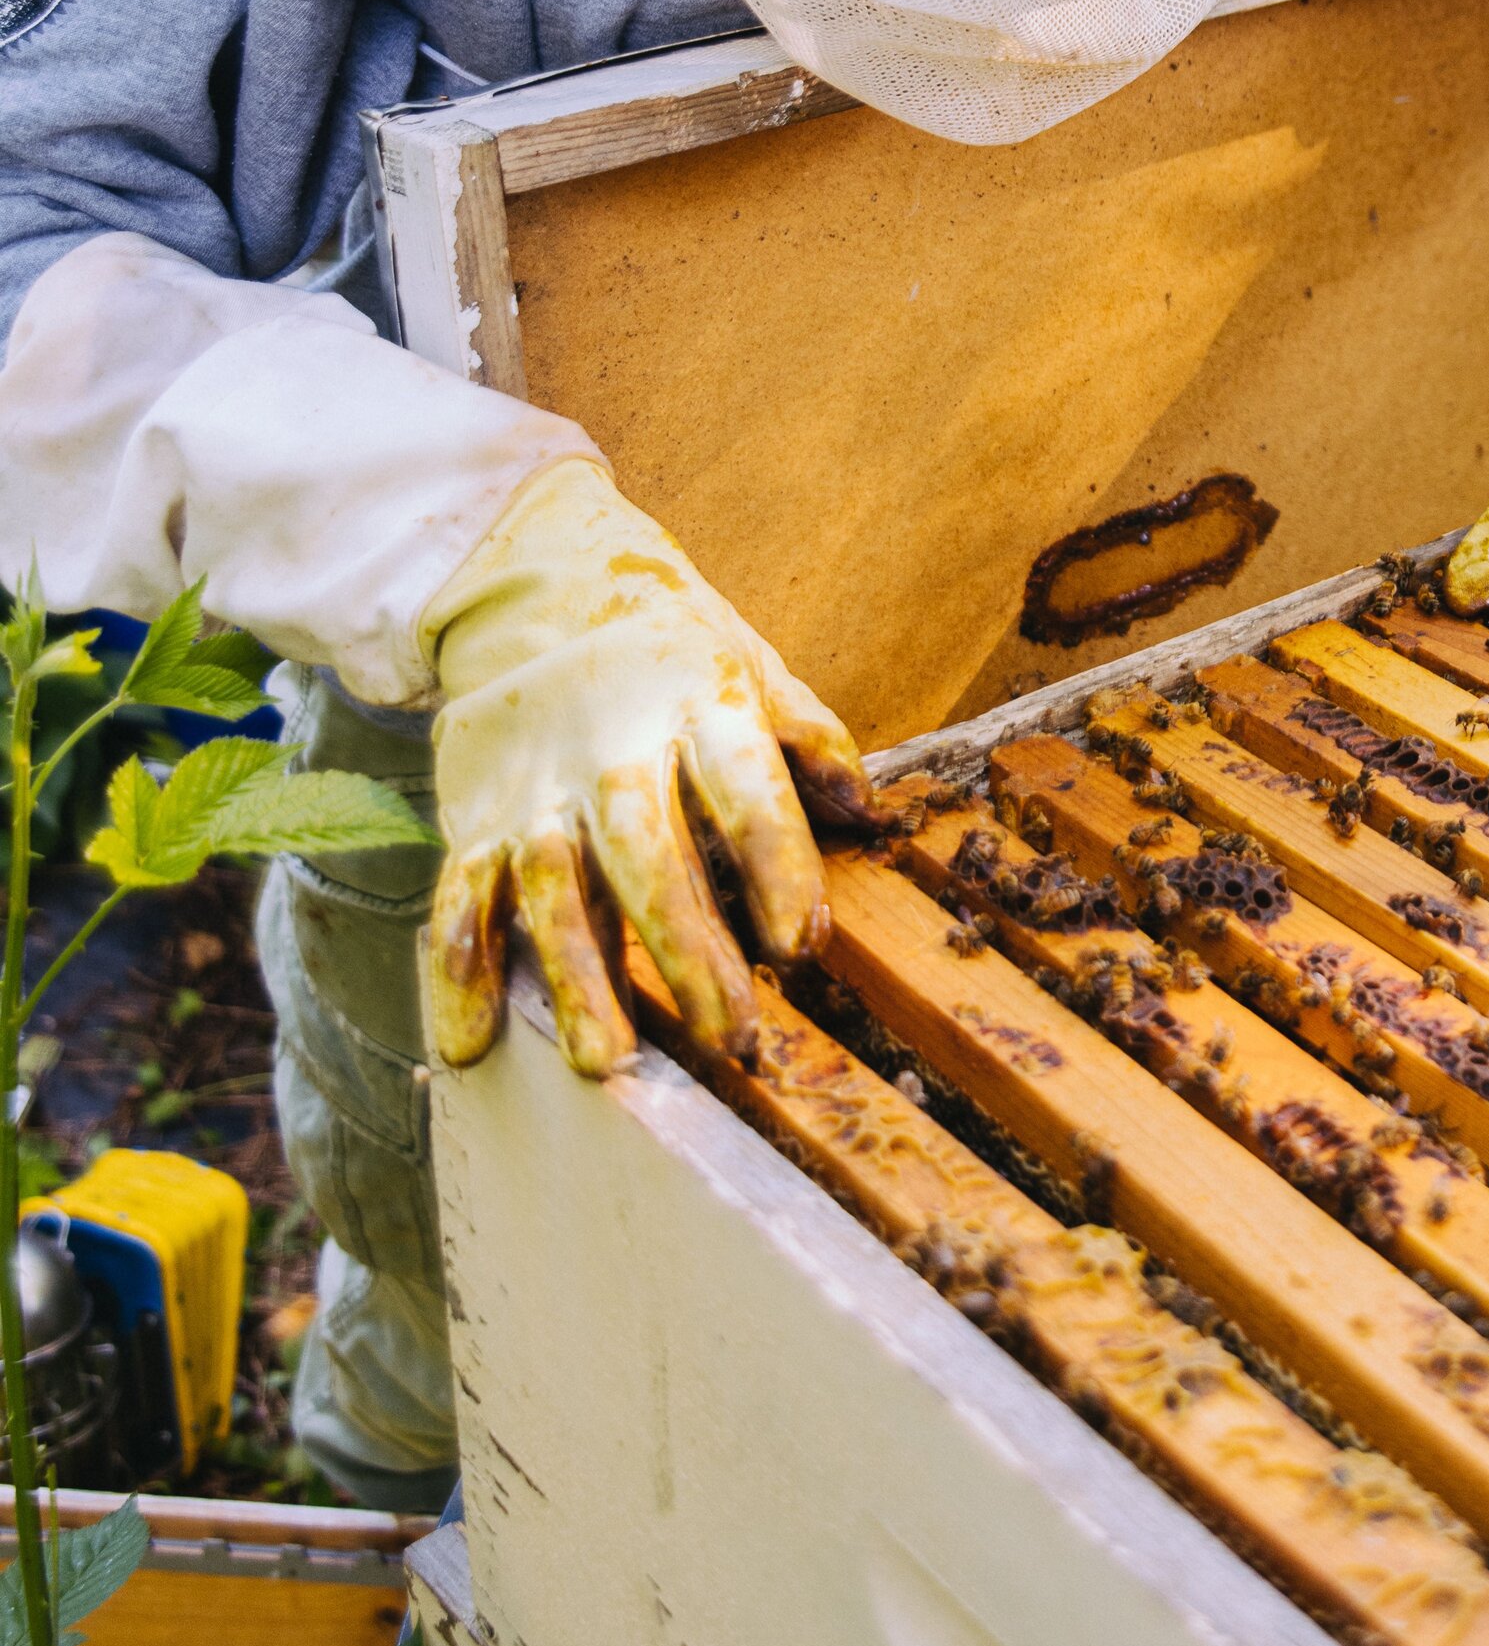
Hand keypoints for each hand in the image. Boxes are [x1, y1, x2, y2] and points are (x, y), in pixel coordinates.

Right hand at [420, 459, 866, 1079]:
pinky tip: (473, 1041)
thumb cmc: (672, 647)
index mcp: (699, 706)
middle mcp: (612, 751)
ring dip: (577, 977)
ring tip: (607, 1062)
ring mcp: (536, 789)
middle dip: (684, 948)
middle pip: (646, 854)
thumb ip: (811, 741)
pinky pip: (461, 898)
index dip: (775, 866)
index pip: (745, 790)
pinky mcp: (476, 817)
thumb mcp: (754, 666)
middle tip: (726, 1033)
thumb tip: (872, 816)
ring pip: (553, 888)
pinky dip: (459, 970)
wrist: (538, 583)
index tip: (799, 944)